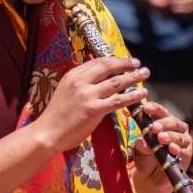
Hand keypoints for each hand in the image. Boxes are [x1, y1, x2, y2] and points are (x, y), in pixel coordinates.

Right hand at [34, 56, 150, 153]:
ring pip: (117, 82)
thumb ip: (81, 84)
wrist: (47, 133)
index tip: (125, 60)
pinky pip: (118, 101)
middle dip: (125, 64)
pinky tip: (142, 93)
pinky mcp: (94, 110)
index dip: (114, 60)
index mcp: (73, 75)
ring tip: (145, 74)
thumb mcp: (66, 91)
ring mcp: (87, 95)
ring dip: (134, 77)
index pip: (98, 62)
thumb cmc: (57, 116)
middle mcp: (80, 81)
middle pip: (108, 67)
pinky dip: (133, 96)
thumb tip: (98, 79)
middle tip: (138, 63)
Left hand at [130, 99, 190, 192]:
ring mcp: (183, 140)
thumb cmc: (145, 158)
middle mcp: (176, 128)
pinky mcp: (188, 153)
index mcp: (163, 121)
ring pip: (179, 136)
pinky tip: (172, 149)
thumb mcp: (140, 151)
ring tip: (161, 138)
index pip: (160, 112)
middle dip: (163, 123)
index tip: (145, 108)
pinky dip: (177, 149)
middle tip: (154, 127)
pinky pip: (184, 150)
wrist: (152, 177)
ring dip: (170, 136)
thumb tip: (141, 141)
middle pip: (172, 122)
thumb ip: (141, 146)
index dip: (154, 108)